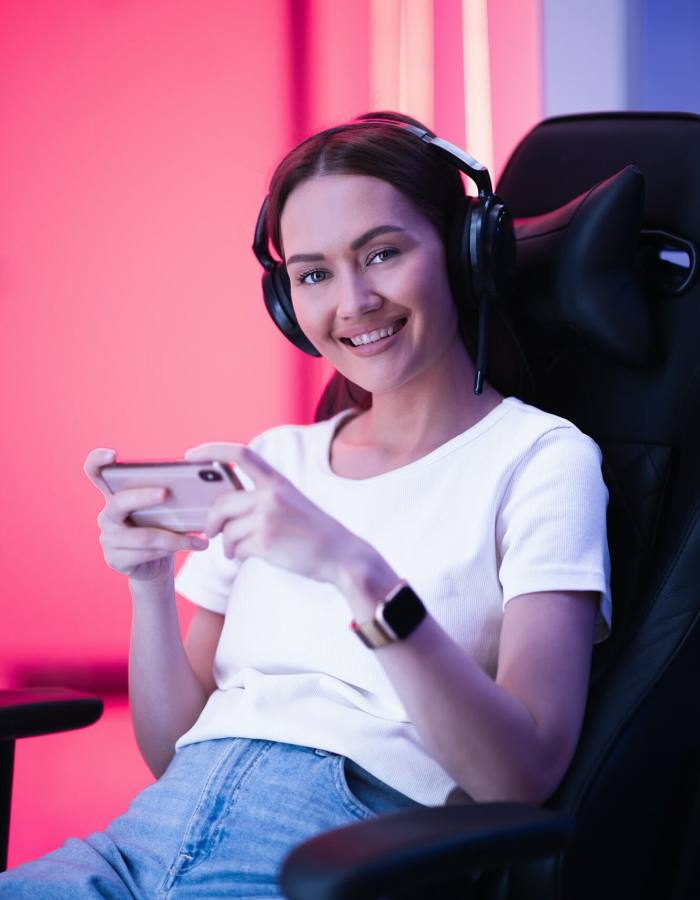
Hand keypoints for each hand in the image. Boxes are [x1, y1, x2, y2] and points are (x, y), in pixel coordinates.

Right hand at [83, 448, 209, 582]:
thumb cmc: (161, 527)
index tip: (112, 454)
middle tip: (166, 493)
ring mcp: (107, 538)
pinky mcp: (114, 559)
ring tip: (200, 537)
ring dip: (174, 537)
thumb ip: (168, 494)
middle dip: (144, 496)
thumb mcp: (164, 509)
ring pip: (143, 536)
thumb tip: (196, 485)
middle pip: (120, 502)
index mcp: (115, 494)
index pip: (95, 472)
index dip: (97, 461)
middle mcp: (107, 514)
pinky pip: (146, 554)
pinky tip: (192, 545)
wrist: (154, 565)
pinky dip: (172, 550)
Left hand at [184, 442, 365, 585]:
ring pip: (227, 531)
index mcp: (278, 481)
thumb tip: (221, 509)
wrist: (342, 555)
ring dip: (226, 544)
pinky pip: (236, 549)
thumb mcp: (291, 503)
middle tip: (209, 531)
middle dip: (211, 520)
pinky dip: (238, 556)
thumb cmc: (314, 532)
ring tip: (233, 551)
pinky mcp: (265, 542)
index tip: (191, 455)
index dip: (212, 450)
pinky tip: (248, 557)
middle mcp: (271, 495)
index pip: (240, 454)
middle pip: (222, 503)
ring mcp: (267, 518)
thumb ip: (262, 499)